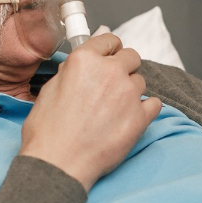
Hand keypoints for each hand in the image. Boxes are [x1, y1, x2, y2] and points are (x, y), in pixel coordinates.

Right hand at [19, 33, 161, 190]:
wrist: (59, 162)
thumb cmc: (48, 131)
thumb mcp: (49, 90)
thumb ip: (71, 72)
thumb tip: (83, 66)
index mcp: (84, 60)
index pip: (109, 40)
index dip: (110, 49)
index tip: (110, 56)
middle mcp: (110, 72)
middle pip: (131, 57)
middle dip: (124, 67)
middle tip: (112, 84)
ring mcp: (128, 94)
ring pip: (140, 81)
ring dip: (131, 90)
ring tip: (114, 109)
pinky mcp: (141, 117)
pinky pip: (154, 104)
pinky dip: (145, 109)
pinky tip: (131, 117)